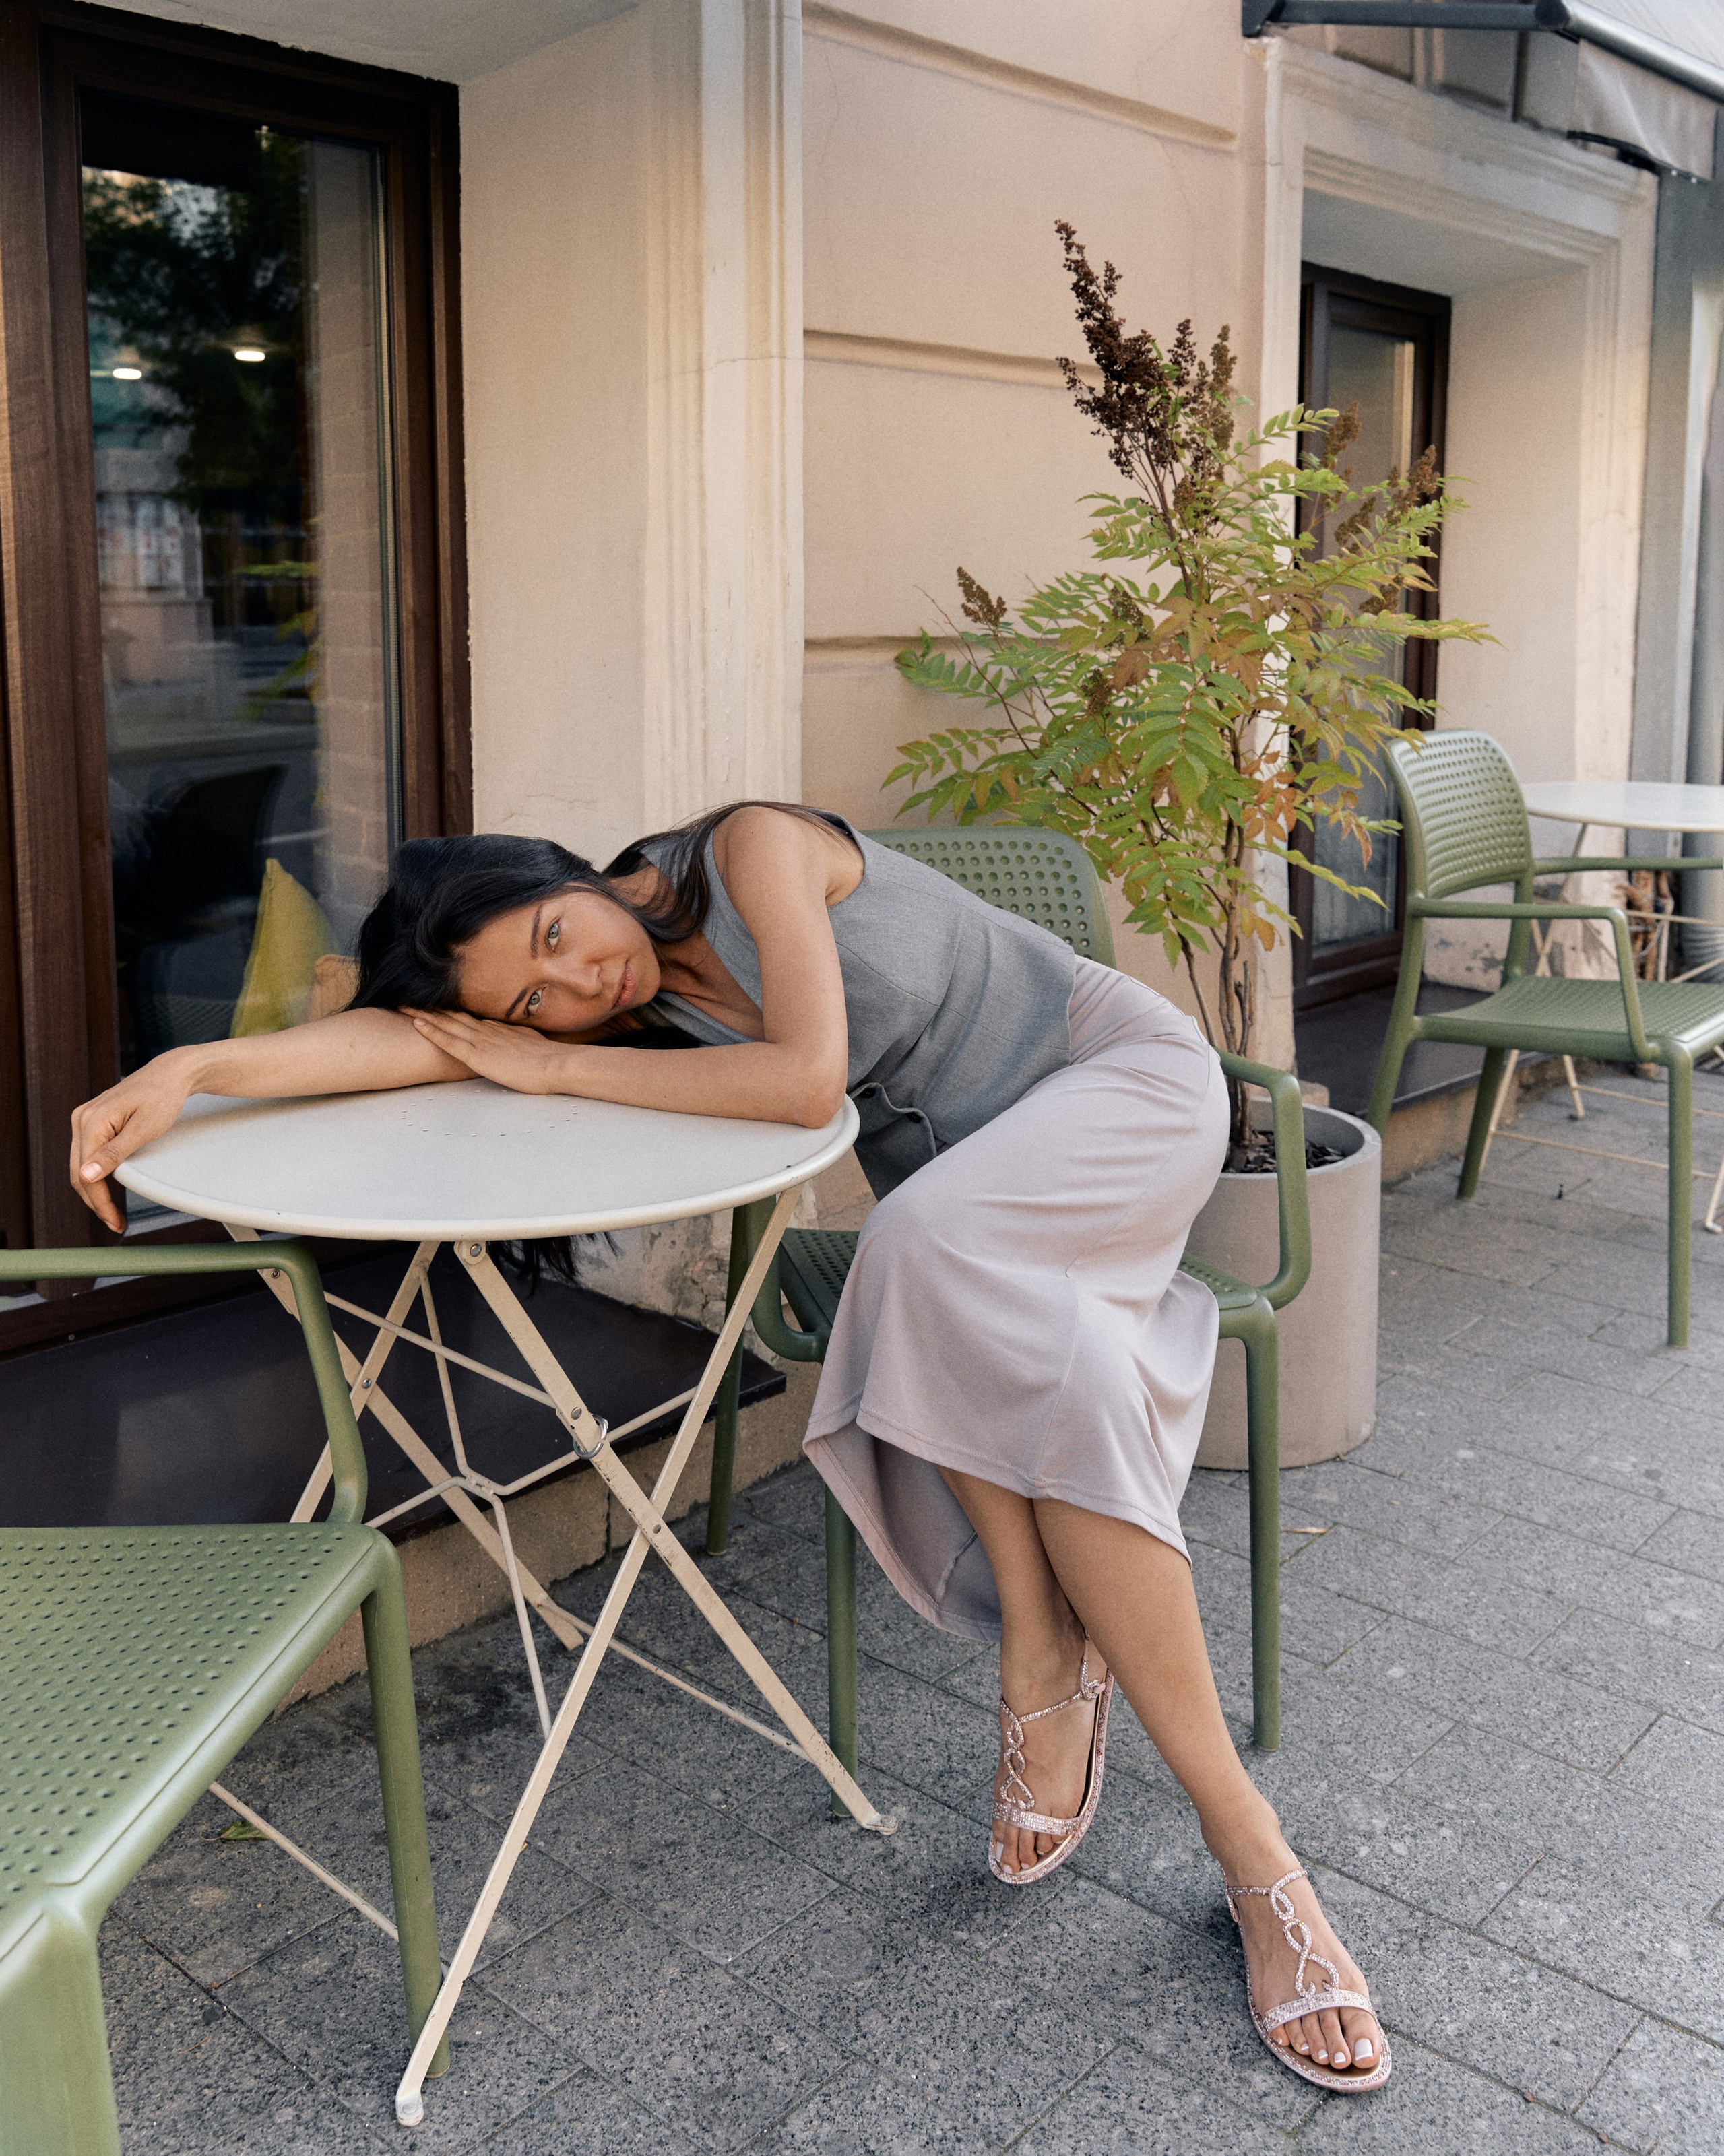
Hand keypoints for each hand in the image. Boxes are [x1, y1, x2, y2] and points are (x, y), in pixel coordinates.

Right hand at [70, 1054, 197, 1231]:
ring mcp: (84, 1119)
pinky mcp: (92, 1121)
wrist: (170, 1074)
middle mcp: (81, 1119)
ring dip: (94, 1191)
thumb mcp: (144, 1130)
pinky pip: (87, 1154)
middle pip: (78, 1173)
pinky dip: (96, 1175)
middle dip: (96, 1202)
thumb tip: (85, 1176)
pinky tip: (109, 1189)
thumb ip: (114, 1154)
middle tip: (116, 1223)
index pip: (86, 1173)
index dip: (100, 1202)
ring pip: (80, 1166)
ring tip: (113, 1213)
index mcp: (91, 1121)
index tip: (115, 1222)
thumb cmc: (163, 1097)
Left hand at [405, 1008, 572, 1094]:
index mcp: (499, 1029)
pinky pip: (449, 1041)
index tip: (433, 1004)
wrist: (557, 1065)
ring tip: (402, 1005)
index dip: (448, 1010)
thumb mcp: (532, 1047)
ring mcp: (481, 1041)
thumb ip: (520, 1042)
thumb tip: (518, 1041)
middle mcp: (486, 1030)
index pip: (468, 1017)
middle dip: (429, 1007)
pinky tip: (416, 1024)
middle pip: (452, 1015)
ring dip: (423, 1014)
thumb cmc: (550, 1060)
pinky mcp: (477, 1055)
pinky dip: (431, 1031)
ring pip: (445, 1023)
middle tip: (407, 998)